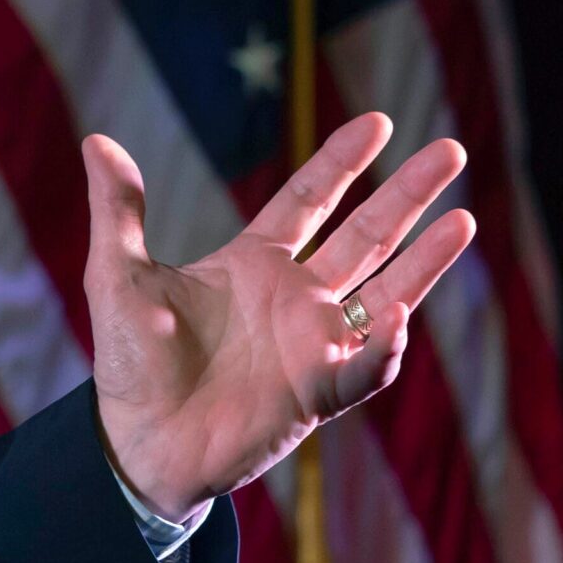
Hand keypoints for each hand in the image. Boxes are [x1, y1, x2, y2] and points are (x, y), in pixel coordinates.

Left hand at [84, 112, 474, 522]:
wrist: (139, 441)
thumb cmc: (129, 360)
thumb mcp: (116, 275)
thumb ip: (118, 210)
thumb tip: (96, 139)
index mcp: (251, 263)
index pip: (309, 200)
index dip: (343, 161)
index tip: (381, 121)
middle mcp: (293, 297)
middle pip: (364, 235)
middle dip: (408, 194)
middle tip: (454, 149)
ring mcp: (312, 343)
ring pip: (386, 293)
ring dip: (425, 259)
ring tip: (465, 218)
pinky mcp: (318, 392)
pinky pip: (365, 366)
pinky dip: (384, 345)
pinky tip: (399, 315)